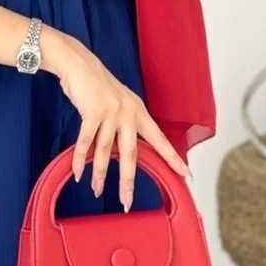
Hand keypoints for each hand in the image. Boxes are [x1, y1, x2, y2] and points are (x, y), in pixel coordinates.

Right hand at [42, 27, 191, 211]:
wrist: (79, 63)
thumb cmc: (96, 85)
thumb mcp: (118, 103)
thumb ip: (122, 124)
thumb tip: (120, 151)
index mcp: (138, 111)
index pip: (160, 140)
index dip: (173, 159)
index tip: (187, 175)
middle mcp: (128, 113)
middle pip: (130, 154)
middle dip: (128, 180)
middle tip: (127, 201)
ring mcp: (111, 112)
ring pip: (105, 151)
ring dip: (99, 173)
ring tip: (96, 190)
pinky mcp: (93, 111)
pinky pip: (86, 142)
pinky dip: (80, 159)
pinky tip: (78, 172)